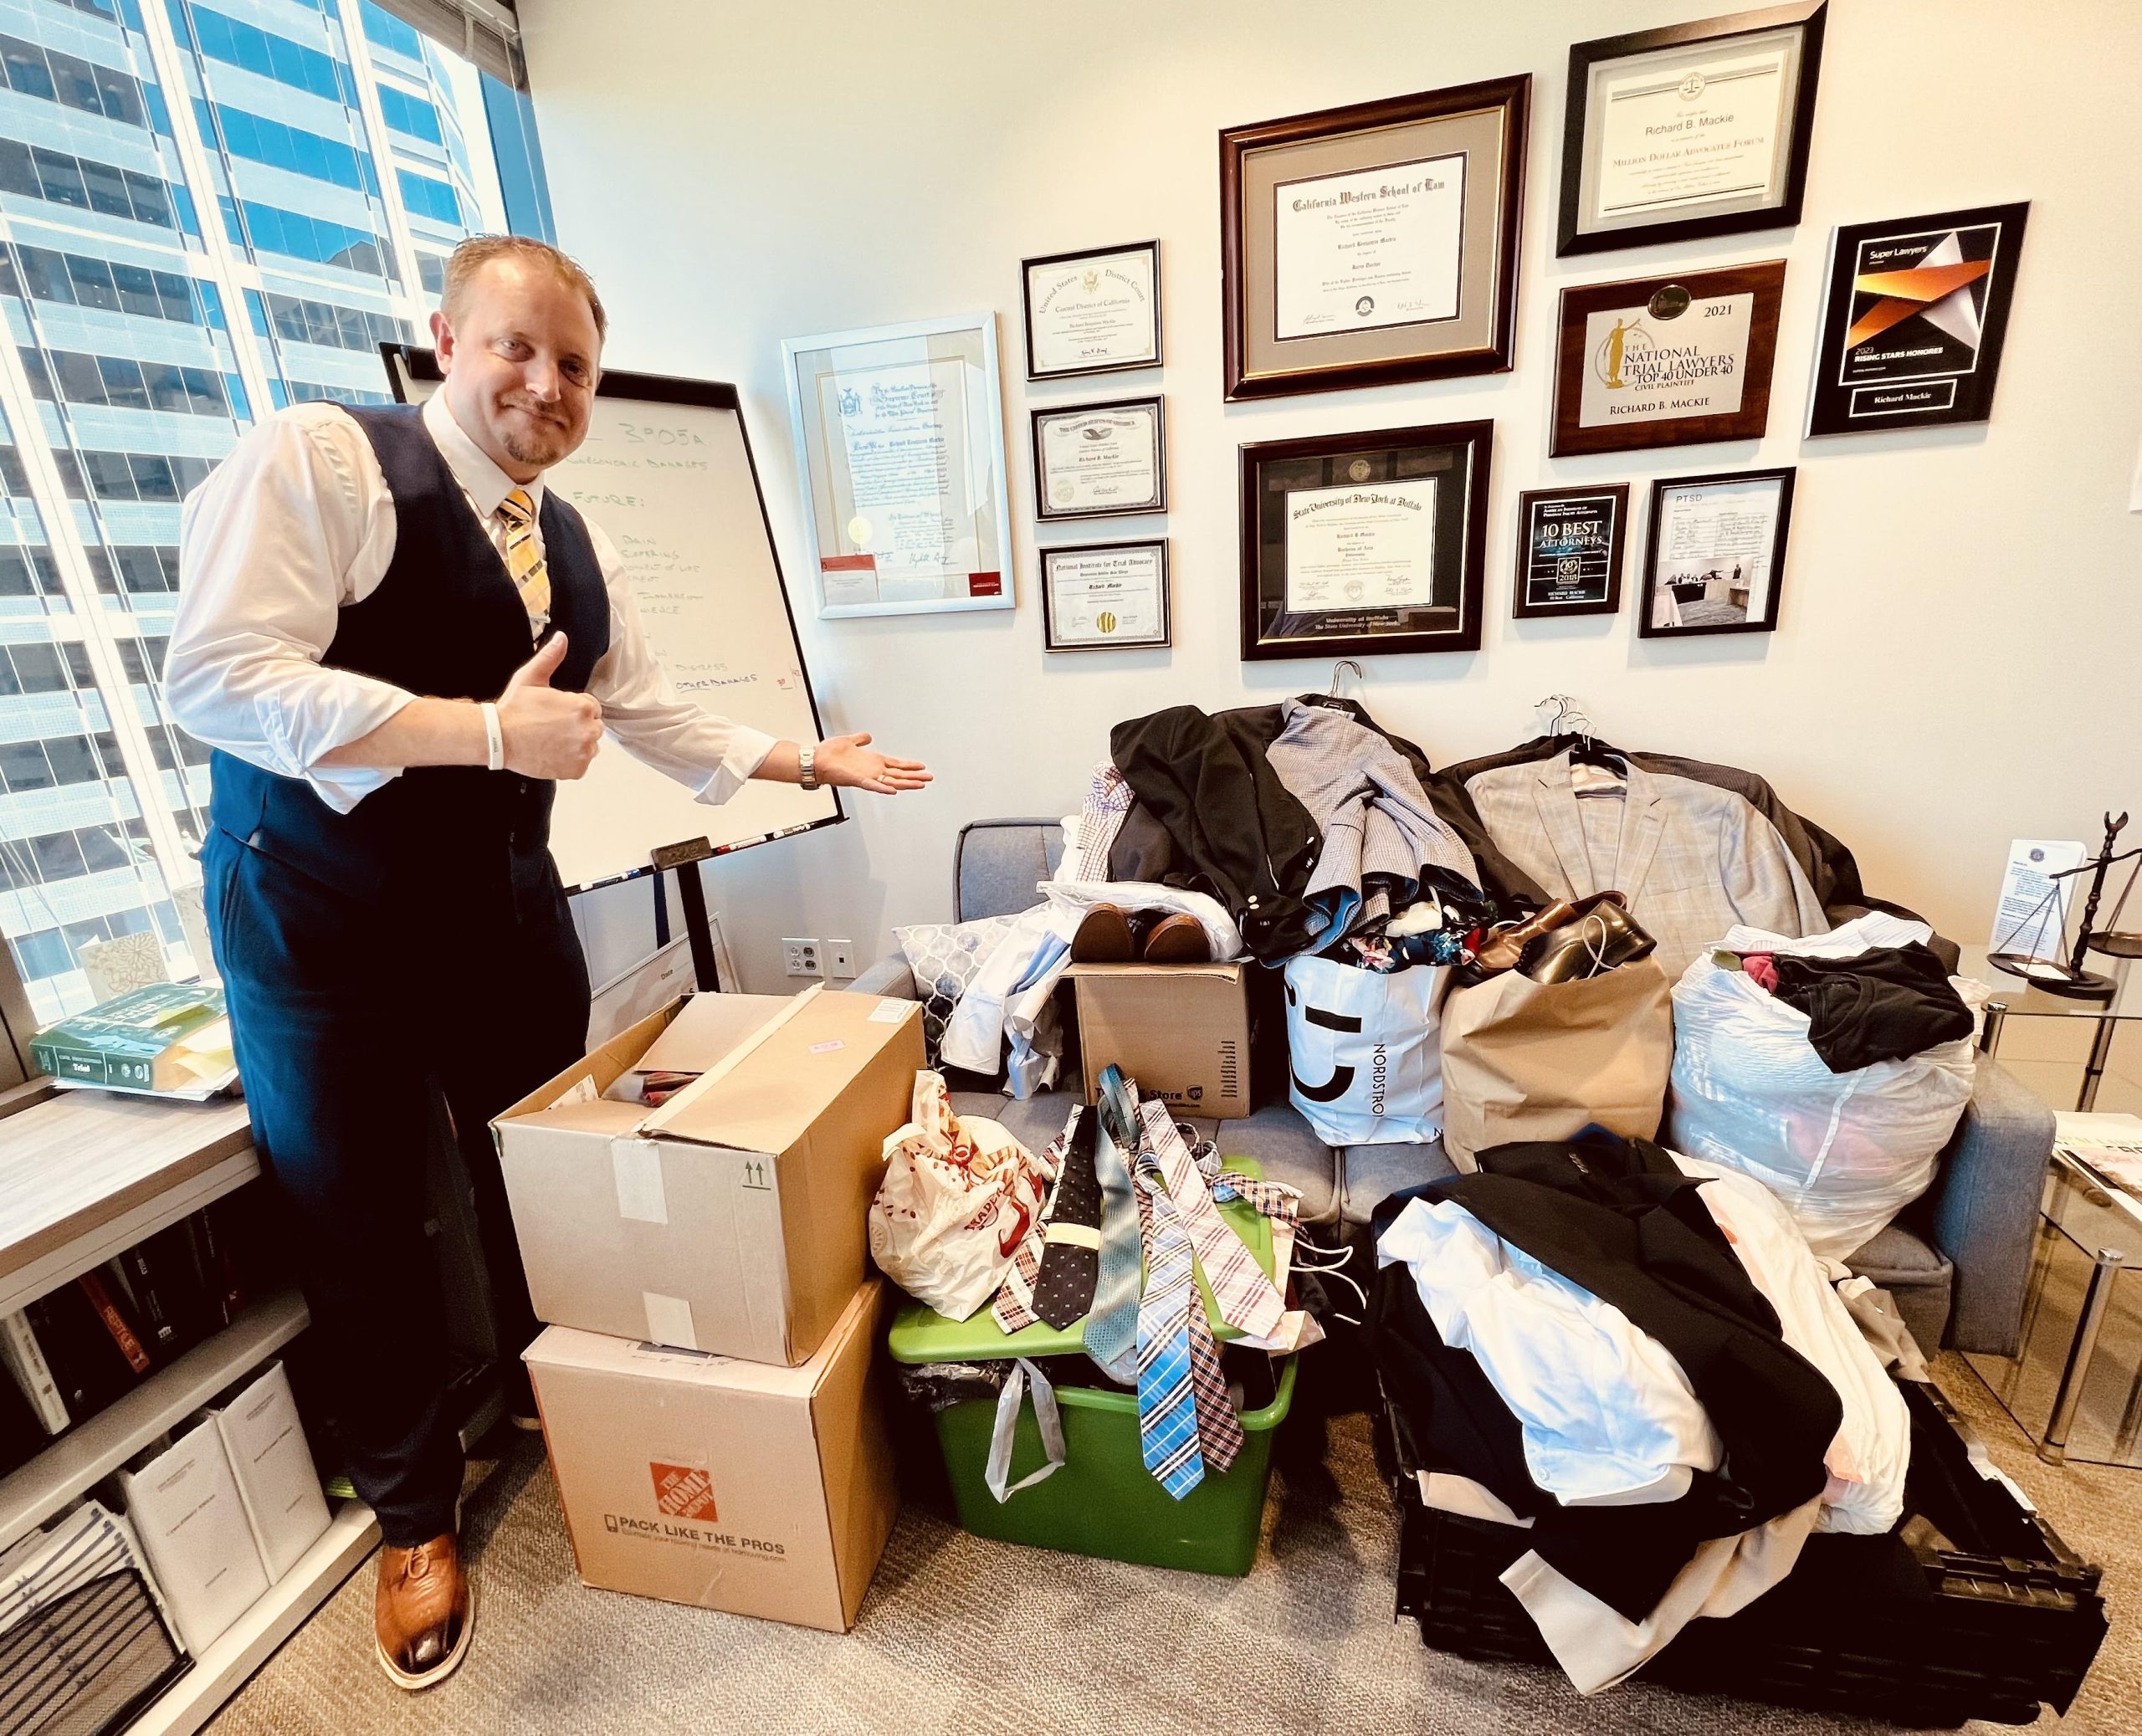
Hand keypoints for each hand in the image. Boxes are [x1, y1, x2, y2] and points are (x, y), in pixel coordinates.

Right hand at [496, 634, 600, 779]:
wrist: (499, 738)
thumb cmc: (514, 709)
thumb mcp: (531, 677)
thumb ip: (550, 657)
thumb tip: (561, 638)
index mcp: (583, 707)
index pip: (592, 707)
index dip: (574, 709)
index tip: (557, 712)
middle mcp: (588, 730)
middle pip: (594, 727)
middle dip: (578, 726)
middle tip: (553, 727)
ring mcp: (583, 752)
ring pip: (590, 746)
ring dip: (577, 743)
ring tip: (552, 740)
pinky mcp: (576, 770)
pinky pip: (581, 764)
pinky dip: (570, 761)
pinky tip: (553, 752)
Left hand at [813, 732, 930, 794]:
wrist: (815, 761)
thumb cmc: (829, 754)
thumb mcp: (849, 741)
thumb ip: (860, 740)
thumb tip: (867, 736)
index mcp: (872, 761)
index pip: (895, 764)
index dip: (909, 766)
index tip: (921, 767)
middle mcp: (871, 770)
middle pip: (898, 774)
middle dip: (914, 776)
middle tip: (929, 778)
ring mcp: (866, 776)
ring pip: (891, 781)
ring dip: (906, 783)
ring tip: (920, 785)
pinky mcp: (857, 779)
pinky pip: (873, 785)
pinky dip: (883, 788)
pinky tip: (894, 790)